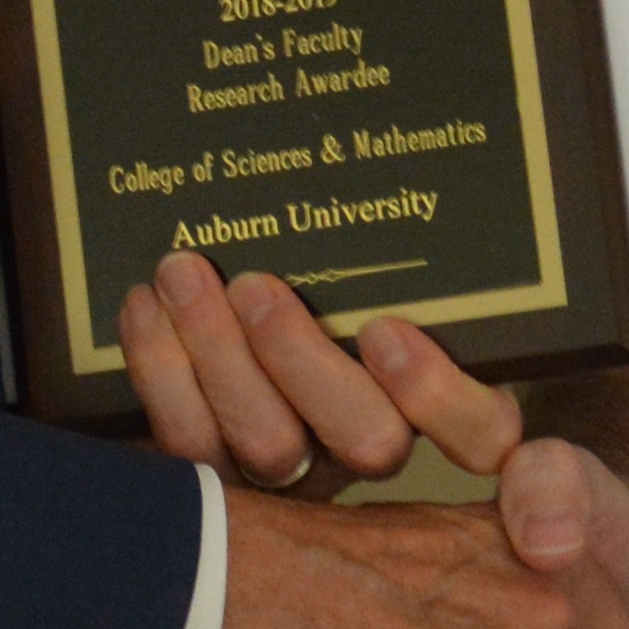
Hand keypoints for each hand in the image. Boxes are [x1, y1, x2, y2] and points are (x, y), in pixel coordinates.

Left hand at [121, 253, 526, 494]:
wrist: (231, 314)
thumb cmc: (331, 268)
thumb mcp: (380, 251)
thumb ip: (395, 238)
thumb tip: (378, 151)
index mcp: (442, 395)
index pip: (485, 433)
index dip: (443, 397)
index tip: (386, 329)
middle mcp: (375, 439)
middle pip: (366, 440)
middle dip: (301, 362)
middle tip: (253, 286)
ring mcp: (299, 469)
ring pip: (269, 446)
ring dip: (217, 355)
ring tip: (181, 274)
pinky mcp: (222, 477)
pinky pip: (190, 445)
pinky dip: (159, 369)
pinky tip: (143, 305)